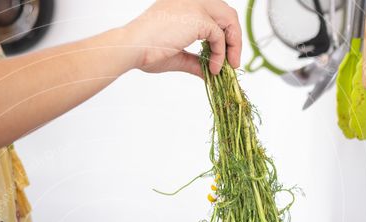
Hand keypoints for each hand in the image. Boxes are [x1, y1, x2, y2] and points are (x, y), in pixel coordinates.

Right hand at [122, 0, 241, 76]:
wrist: (131, 48)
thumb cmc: (145, 51)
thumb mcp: (177, 56)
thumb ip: (195, 61)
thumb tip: (209, 72)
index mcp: (184, 3)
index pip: (214, 12)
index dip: (224, 32)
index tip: (225, 55)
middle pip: (226, 12)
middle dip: (233, 37)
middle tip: (233, 62)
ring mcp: (196, 4)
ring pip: (228, 19)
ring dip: (233, 44)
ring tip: (229, 66)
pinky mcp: (198, 16)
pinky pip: (219, 35)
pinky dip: (221, 54)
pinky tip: (214, 68)